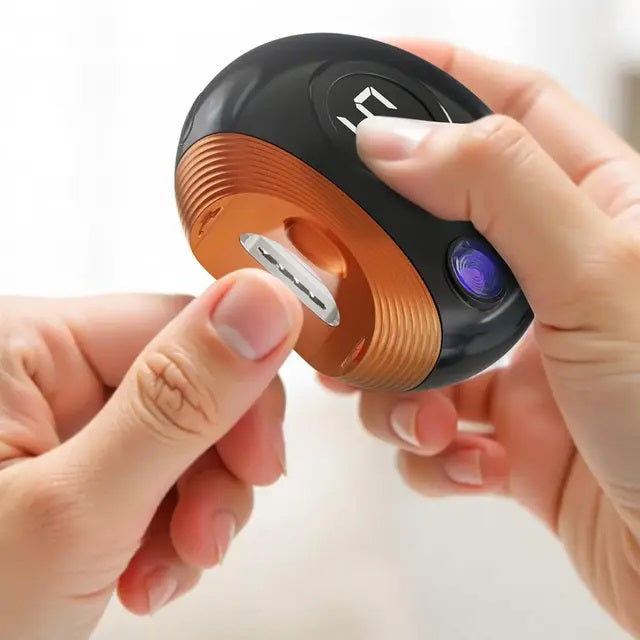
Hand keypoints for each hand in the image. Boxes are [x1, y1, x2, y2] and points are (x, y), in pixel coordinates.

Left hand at [0, 269, 301, 639]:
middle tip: (209, 536)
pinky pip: (158, 475)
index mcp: (22, 344)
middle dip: (216, 467)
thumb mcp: (74, 511)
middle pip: (188, 384)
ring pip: (183, 436)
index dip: (238, 390)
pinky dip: (169, 530)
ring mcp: (59, 426)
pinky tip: (145, 575)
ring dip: (196, 509)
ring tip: (165, 573)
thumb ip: (176, 403)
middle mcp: (40, 373)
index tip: (263, 463)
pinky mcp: (74, 470)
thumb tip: (267, 300)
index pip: (178, 324)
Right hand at [321, 40, 639, 635]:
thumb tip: (399, 142)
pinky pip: (431, 424)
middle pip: (437, 236)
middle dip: (387, 265)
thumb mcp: (602, 278)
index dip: (440, 81)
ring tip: (425, 416)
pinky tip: (466, 463)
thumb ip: (499, 190)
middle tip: (347, 281)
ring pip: (418, 340)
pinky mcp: (505, 430)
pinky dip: (430, 450)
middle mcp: (556, 282)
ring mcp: (525, 360)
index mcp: (600, 216)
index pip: (511, 111)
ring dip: (399, 385)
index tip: (371, 77)